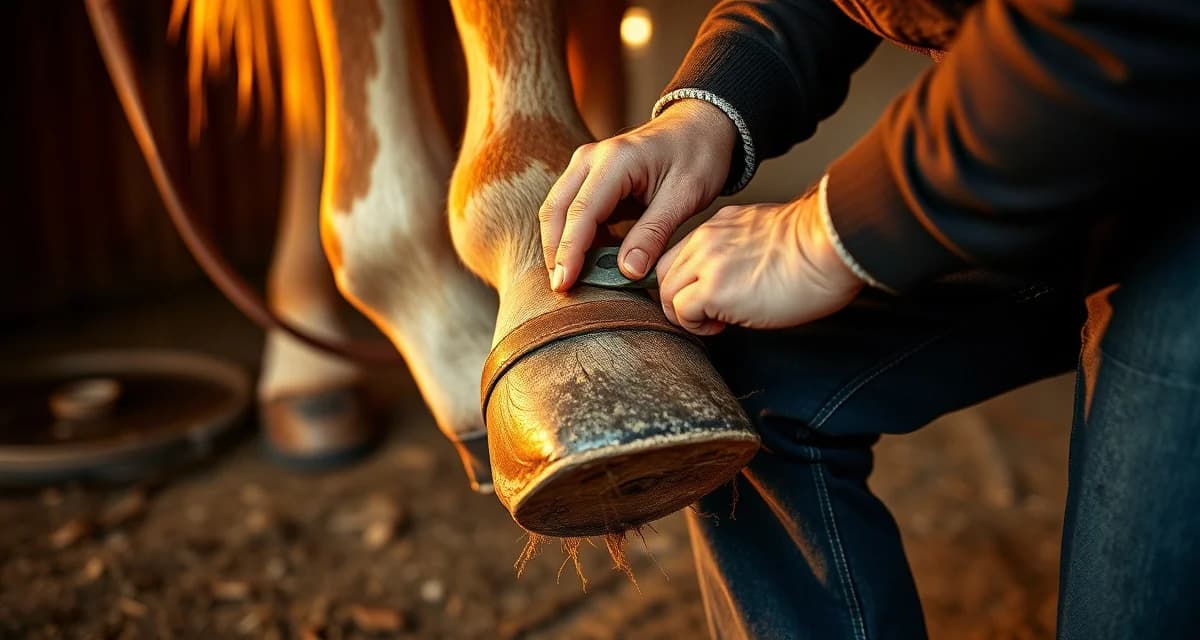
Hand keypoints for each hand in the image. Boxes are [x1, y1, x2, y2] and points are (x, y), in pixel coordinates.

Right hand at [539, 99, 735, 291]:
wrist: (700, 126)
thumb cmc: (697, 155)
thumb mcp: (685, 196)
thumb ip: (654, 233)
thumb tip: (627, 272)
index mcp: (616, 160)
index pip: (581, 212)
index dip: (569, 252)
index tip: (565, 283)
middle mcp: (591, 158)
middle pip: (556, 210)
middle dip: (555, 251)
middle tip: (562, 289)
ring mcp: (586, 164)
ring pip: (556, 209)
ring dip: (559, 244)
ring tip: (571, 279)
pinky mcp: (588, 175)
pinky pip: (569, 208)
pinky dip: (572, 235)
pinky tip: (585, 260)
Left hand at [655, 190, 864, 334]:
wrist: (832, 245)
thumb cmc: (818, 247)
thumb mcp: (765, 237)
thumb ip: (739, 251)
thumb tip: (733, 280)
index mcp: (720, 226)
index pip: (679, 254)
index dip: (686, 281)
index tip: (704, 297)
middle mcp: (707, 239)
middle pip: (665, 274)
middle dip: (678, 299)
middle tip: (704, 315)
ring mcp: (707, 262)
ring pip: (667, 292)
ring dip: (685, 313)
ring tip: (714, 321)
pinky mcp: (713, 289)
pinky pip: (681, 311)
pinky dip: (695, 325)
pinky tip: (721, 326)